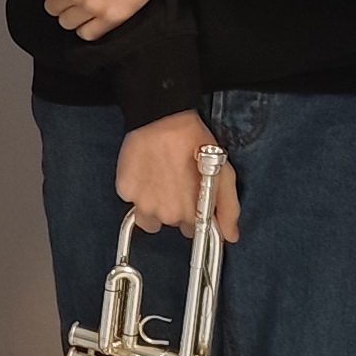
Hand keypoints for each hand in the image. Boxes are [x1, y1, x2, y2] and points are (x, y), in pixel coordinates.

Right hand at [114, 112, 240, 241]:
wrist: (163, 120)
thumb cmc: (194, 143)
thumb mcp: (224, 175)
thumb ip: (228, 209)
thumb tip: (230, 235)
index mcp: (190, 215)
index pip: (191, 231)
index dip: (192, 214)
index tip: (191, 198)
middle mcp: (165, 215)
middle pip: (169, 222)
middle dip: (173, 207)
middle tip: (176, 182)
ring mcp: (142, 204)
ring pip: (147, 216)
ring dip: (153, 203)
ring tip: (160, 179)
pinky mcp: (125, 190)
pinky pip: (131, 199)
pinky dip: (138, 189)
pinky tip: (147, 171)